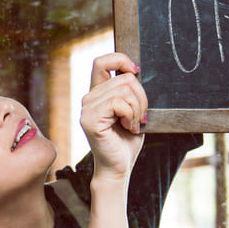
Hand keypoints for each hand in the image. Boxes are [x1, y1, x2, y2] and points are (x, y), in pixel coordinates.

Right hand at [80, 52, 146, 179]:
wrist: (119, 167)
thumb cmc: (126, 141)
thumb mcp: (132, 110)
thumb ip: (130, 91)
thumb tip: (136, 72)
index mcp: (97, 93)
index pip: (102, 61)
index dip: (121, 59)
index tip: (136, 72)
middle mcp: (89, 98)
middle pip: (124, 77)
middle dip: (141, 97)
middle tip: (140, 117)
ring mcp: (87, 108)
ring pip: (124, 89)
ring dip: (137, 109)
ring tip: (133, 124)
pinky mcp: (90, 119)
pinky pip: (119, 103)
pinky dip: (131, 116)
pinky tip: (129, 128)